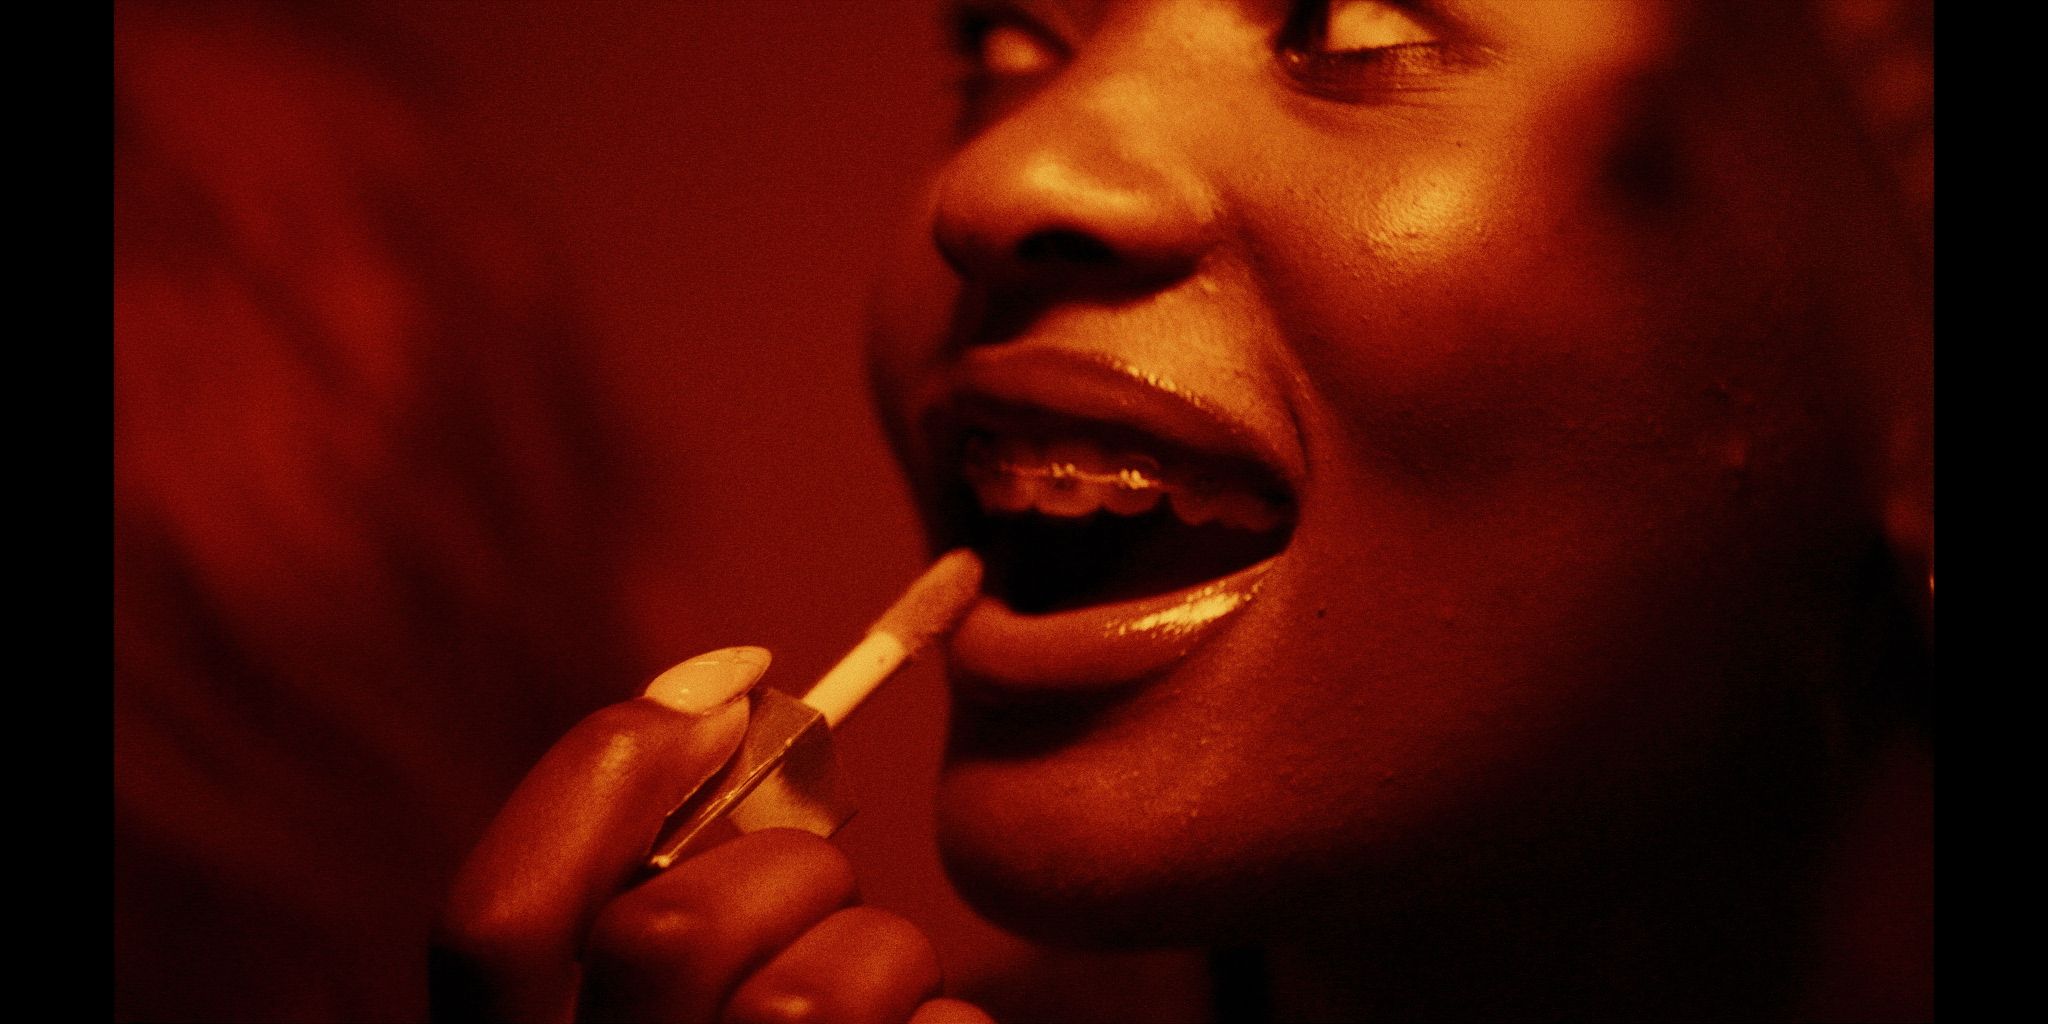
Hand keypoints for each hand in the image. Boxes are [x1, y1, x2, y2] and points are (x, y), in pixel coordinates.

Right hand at [431, 647, 992, 1023]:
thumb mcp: (658, 1010)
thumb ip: (646, 903)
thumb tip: (716, 700)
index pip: (488, 928)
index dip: (601, 781)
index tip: (732, 683)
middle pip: (669, 935)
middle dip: (783, 868)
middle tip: (819, 886)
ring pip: (819, 991)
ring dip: (880, 954)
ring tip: (879, 995)